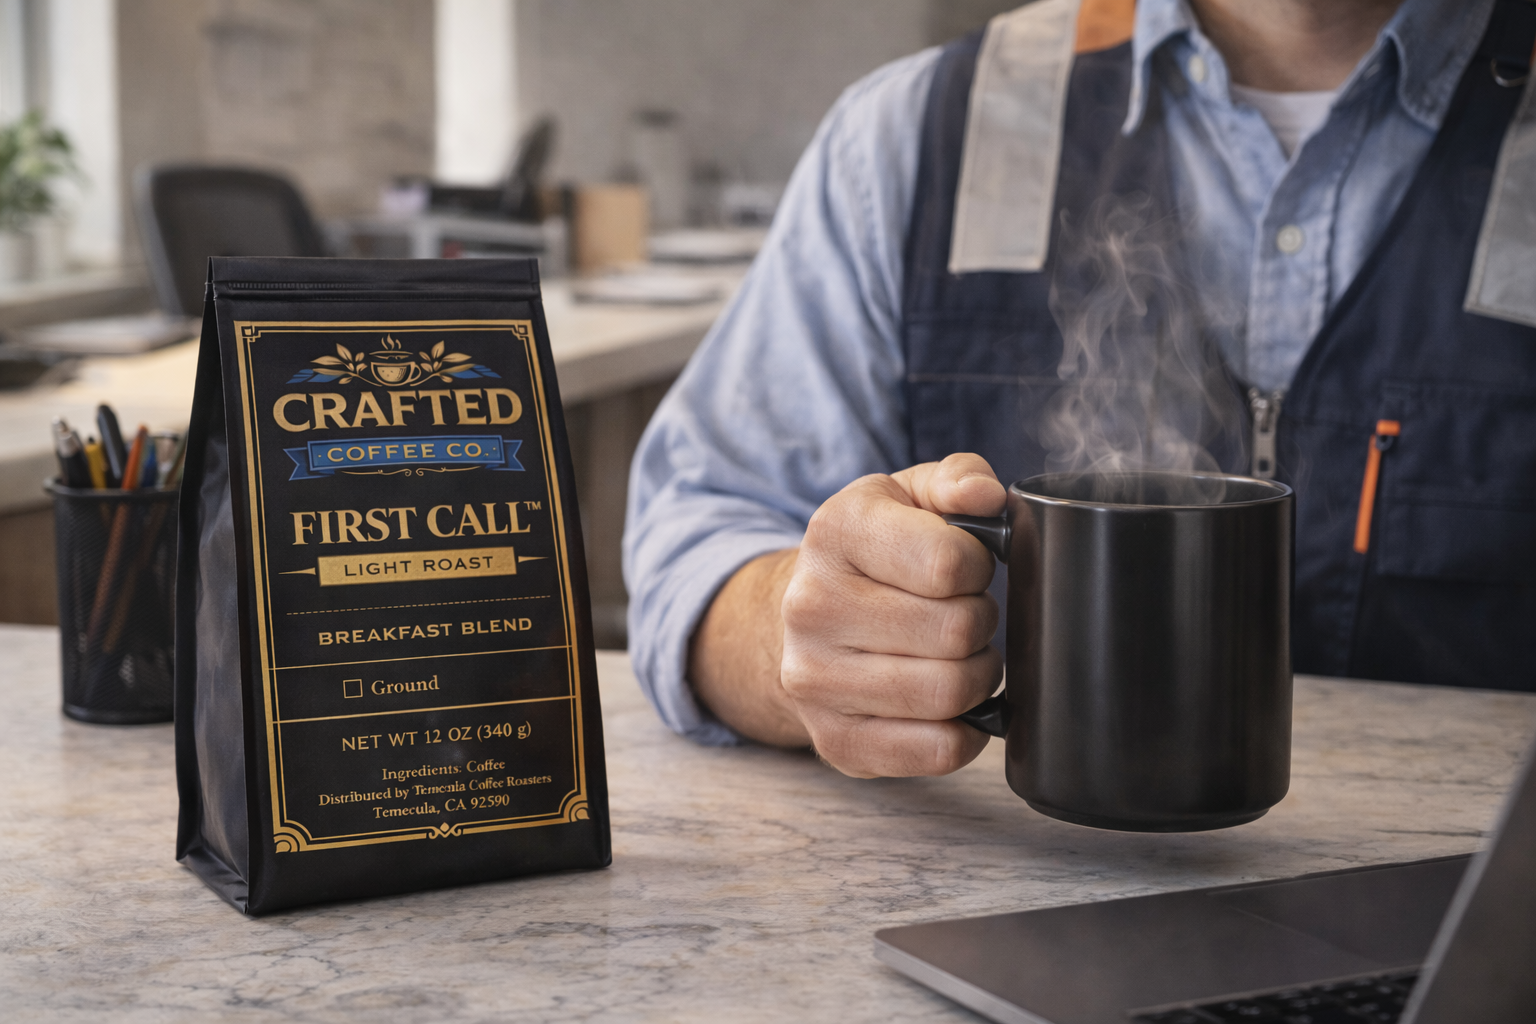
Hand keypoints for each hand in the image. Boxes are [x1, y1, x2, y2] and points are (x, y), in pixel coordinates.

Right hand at [779, 453, 1005, 776]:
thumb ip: (958, 479)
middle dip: (980, 622)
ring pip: (950, 693)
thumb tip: (986, 496)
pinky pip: (937, 749)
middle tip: (964, 615)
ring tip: (958, 655)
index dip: (978, 566)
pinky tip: (950, 704)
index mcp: (834, 532)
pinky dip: (964, 731)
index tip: (965, 567)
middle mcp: (812, 606)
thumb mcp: (907, 495)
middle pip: (956, 631)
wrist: (803, 616)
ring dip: (978, 675)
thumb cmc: (874, 553)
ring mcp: (815, 680)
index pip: (949, 563)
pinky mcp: (835, 740)